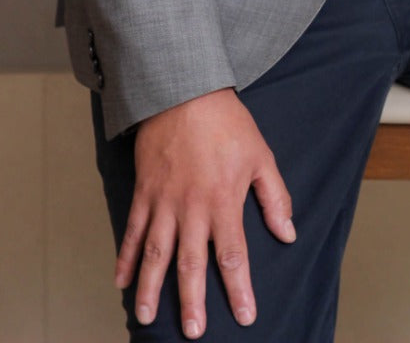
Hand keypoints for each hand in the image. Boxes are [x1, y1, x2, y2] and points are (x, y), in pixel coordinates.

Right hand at [115, 87, 295, 335]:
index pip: (233, 255)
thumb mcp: (261, 155)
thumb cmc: (227, 122)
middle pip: (191, 263)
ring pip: (155, 254)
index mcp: (223, 200)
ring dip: (151, 288)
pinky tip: (121, 281)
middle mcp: (191, 207)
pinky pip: (132, 230)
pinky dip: (125, 257)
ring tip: (147, 318)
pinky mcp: (144, 191)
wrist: (184, 90)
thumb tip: (287, 233)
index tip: (244, 316)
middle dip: (192, 301)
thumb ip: (274, 197)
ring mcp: (163, 201)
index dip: (239, 289)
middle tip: (193, 332)